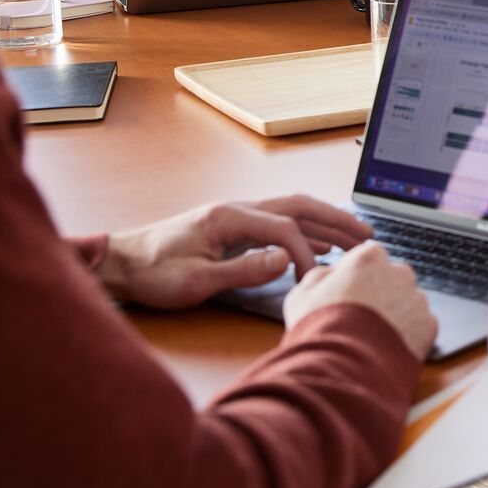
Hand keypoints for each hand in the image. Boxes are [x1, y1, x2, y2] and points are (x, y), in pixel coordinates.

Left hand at [97, 195, 373, 309]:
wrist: (120, 265)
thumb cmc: (151, 274)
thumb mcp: (195, 280)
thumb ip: (244, 270)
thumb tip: (286, 260)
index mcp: (229, 217)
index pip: (285, 229)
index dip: (306, 253)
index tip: (312, 280)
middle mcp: (236, 210)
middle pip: (299, 207)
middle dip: (336, 220)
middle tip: (367, 237)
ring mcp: (235, 217)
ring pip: (292, 213)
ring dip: (325, 224)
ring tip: (355, 239)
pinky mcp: (231, 230)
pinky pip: (279, 224)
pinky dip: (306, 233)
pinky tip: (319, 246)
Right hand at [283, 239, 437, 359]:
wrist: (341, 370)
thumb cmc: (318, 332)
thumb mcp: (301, 296)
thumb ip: (319, 276)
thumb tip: (329, 274)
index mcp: (369, 259)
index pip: (368, 256)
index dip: (356, 276)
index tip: (348, 292)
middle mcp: (399, 273)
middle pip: (392, 278)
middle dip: (379, 294)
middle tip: (359, 319)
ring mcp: (417, 300)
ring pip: (408, 302)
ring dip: (395, 314)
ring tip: (371, 339)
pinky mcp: (429, 326)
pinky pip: (419, 326)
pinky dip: (407, 335)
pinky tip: (385, 348)